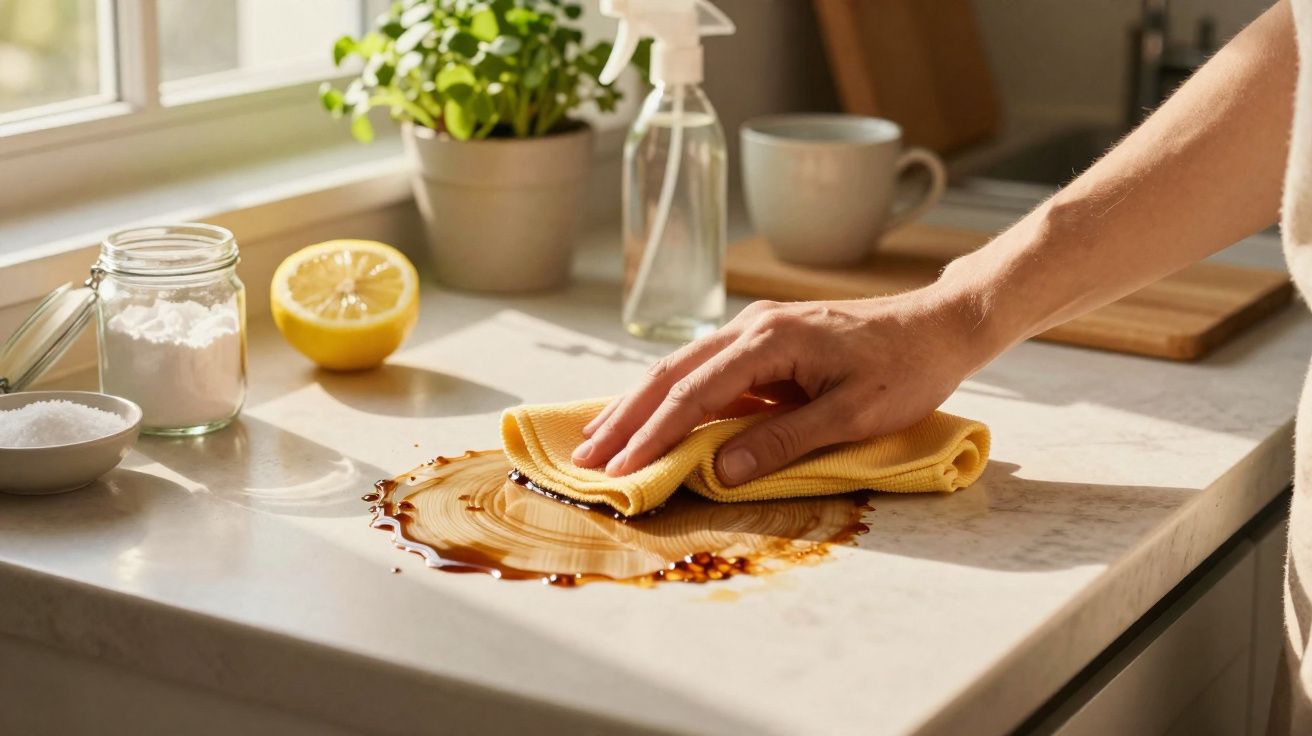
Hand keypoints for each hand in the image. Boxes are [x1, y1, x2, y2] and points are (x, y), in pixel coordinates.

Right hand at [572, 291, 990, 484]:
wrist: (938, 326)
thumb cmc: (904, 370)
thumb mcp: (852, 415)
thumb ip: (784, 442)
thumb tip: (720, 473)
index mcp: (770, 340)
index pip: (693, 392)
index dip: (652, 435)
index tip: (619, 471)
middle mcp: (751, 328)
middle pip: (670, 373)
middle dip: (625, 418)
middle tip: (584, 459)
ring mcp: (754, 331)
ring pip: (680, 368)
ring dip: (638, 406)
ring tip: (599, 441)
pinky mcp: (763, 342)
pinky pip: (703, 371)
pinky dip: (669, 397)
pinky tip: (648, 418)